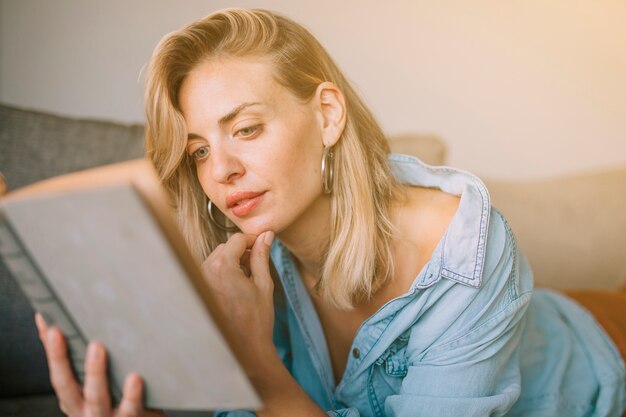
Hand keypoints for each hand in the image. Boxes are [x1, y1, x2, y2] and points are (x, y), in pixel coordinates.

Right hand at [34, 314, 164, 416]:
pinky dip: (132, 395)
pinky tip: (135, 378)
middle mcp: (85, 411)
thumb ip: (70, 357)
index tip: (52, 328)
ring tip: (97, 349)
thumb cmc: (114, 398)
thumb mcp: (87, 384)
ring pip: (98, 400)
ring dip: (96, 375)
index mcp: (73, 398)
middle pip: (68, 389)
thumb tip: (46, 319)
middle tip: (63, 333)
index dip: (53, 353)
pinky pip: (131, 409)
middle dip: (63, 361)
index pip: (58, 374)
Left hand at [200, 231, 275, 365]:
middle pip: (226, 247)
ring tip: (248, 278)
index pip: (237, 239)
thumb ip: (262, 256)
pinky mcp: (199, 290)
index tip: (263, 244)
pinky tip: (236, 287)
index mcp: (223, 267)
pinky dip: (224, 272)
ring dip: (233, 261)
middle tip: (258, 263)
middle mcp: (206, 271)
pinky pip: (211, 271)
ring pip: (217, 258)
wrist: (245, 347)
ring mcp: (200, 281)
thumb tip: (267, 235)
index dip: (252, 240)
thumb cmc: (256, 318)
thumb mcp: (263, 284)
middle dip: (242, 250)